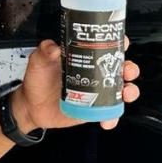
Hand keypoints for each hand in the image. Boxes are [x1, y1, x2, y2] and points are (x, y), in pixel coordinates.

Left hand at [16, 37, 138, 132]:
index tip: (123, 43)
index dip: (119, 42)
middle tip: (126, 71)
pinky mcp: (94, 109)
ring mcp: (97, 92)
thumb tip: (53, 47)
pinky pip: (110, 113)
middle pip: (120, 67)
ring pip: (121, 89)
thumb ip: (44, 52)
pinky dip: (113, 117)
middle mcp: (94, 73)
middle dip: (129, 68)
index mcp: (84, 56)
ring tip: (126, 93)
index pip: (106, 45)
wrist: (31, 106)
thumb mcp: (38, 61)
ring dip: (130, 91)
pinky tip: (107, 120)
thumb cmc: (37, 79)